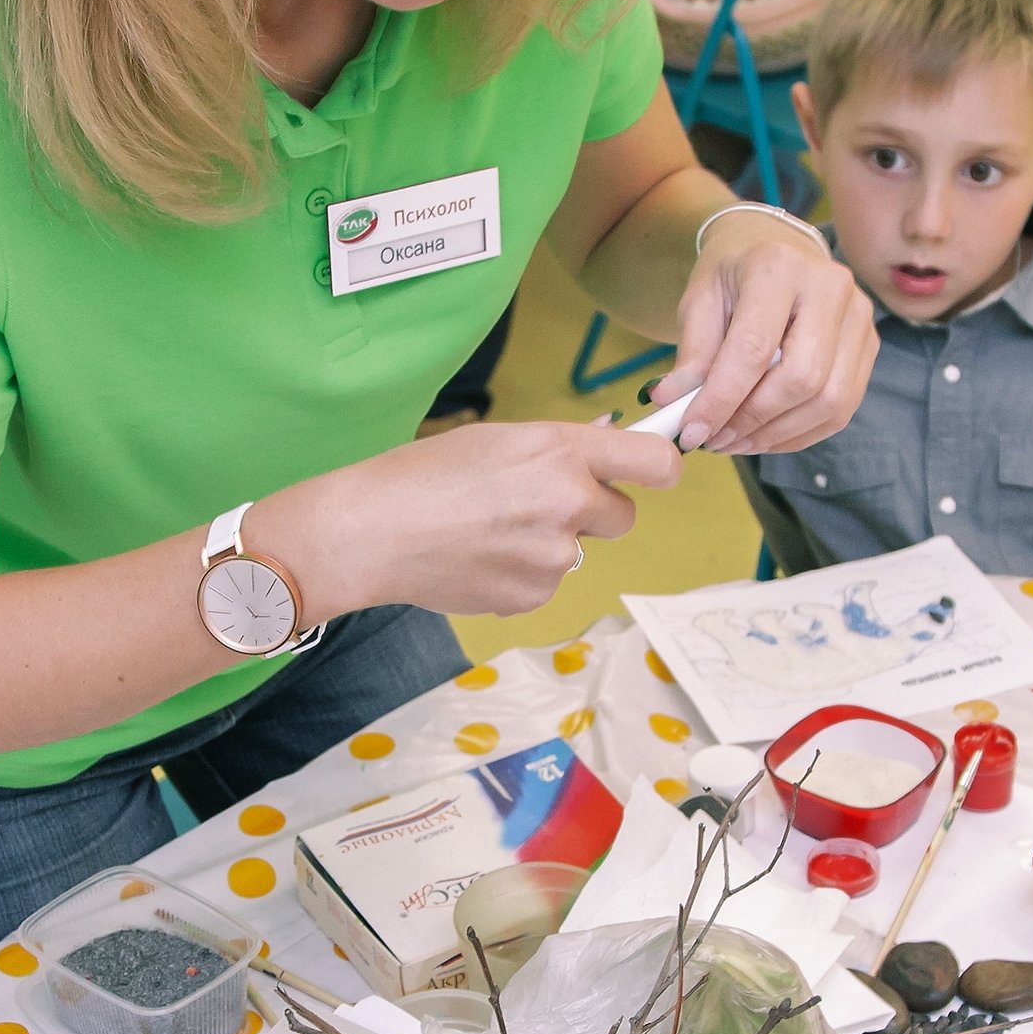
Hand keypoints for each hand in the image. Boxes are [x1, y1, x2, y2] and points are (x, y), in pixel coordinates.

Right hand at [271, 420, 680, 618]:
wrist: (372, 533)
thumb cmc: (423, 474)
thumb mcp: (497, 438)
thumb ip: (560, 445)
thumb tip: (609, 437)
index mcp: (562, 452)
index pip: (656, 463)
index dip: (660, 467)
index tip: (653, 471)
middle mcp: (570, 504)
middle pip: (623, 516)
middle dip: (593, 512)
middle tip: (539, 503)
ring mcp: (554, 558)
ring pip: (577, 552)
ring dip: (550, 544)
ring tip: (488, 531)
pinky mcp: (533, 596)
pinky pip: (546, 583)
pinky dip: (521, 574)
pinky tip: (477, 558)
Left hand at [655, 210, 877, 455]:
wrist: (774, 248)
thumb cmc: (732, 275)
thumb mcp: (700, 301)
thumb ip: (692, 354)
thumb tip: (671, 405)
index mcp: (778, 266)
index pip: (753, 348)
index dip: (722, 399)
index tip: (691, 431)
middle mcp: (829, 286)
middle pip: (802, 379)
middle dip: (753, 421)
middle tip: (715, 440)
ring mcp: (858, 316)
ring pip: (829, 401)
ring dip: (777, 434)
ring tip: (736, 441)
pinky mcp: (869, 344)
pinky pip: (842, 408)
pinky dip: (801, 434)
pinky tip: (766, 436)